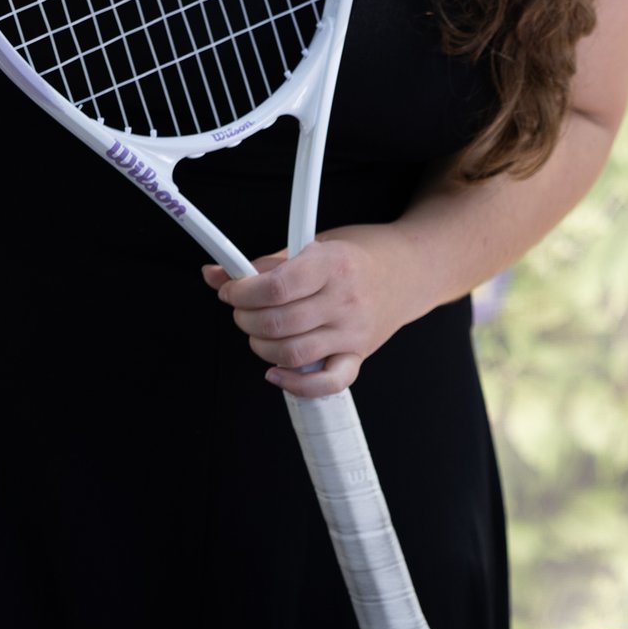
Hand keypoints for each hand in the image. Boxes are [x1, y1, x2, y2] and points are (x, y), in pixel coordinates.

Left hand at [203, 226, 423, 397]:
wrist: (411, 270)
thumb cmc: (359, 256)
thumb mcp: (315, 244)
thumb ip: (266, 264)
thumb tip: (215, 274)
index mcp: (332, 264)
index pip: (275, 287)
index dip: (241, 292)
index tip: (230, 290)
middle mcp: (345, 300)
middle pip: (277, 323)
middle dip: (244, 318)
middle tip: (242, 309)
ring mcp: (353, 332)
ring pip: (291, 353)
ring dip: (260, 347)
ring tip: (259, 333)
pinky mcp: (358, 356)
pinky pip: (325, 383)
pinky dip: (295, 384)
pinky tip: (277, 372)